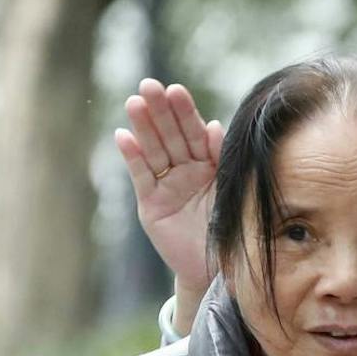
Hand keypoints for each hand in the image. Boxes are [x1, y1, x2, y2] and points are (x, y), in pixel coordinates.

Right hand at [114, 80, 221, 326]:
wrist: (219, 270)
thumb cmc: (233, 229)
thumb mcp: (231, 192)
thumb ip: (222, 161)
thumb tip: (216, 127)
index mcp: (209, 166)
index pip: (195, 133)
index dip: (185, 112)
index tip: (176, 90)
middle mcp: (186, 171)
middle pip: (171, 136)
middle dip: (160, 111)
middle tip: (150, 85)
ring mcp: (167, 186)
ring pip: (154, 151)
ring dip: (143, 127)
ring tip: (134, 102)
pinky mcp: (152, 204)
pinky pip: (142, 177)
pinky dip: (133, 157)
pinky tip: (123, 136)